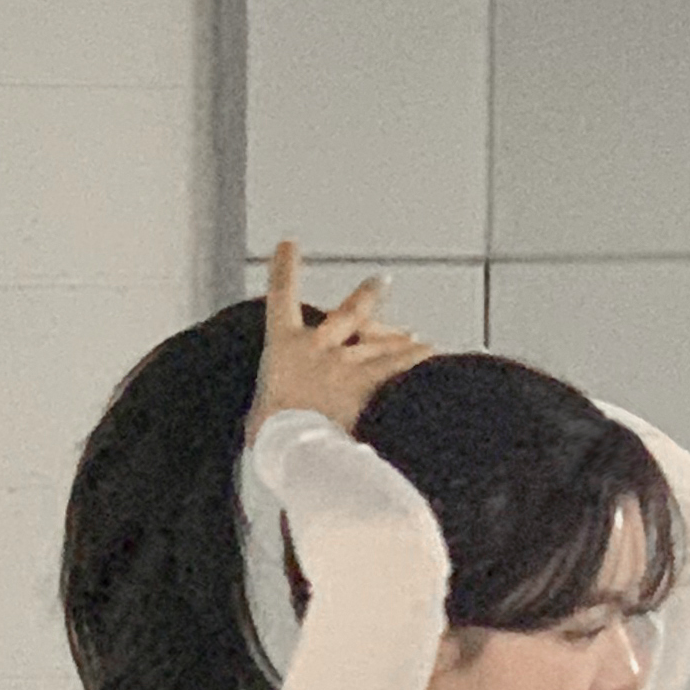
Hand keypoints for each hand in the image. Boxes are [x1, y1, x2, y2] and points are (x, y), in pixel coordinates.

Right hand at [247, 239, 434, 437]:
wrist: (291, 445)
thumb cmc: (270, 436)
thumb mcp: (258, 420)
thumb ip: (265, 414)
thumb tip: (259, 430)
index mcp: (282, 346)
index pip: (281, 295)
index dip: (284, 267)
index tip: (288, 244)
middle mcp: (318, 345)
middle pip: (350, 313)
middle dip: (367, 296)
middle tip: (382, 281)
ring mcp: (345, 361)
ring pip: (380, 344)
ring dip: (399, 339)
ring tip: (416, 336)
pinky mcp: (366, 382)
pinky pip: (397, 366)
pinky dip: (416, 358)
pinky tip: (432, 352)